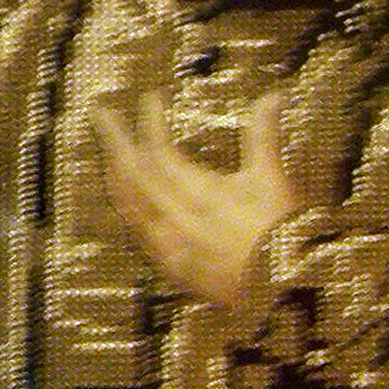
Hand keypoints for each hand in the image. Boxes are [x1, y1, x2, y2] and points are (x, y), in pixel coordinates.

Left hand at [93, 89, 300, 307]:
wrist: (287, 293)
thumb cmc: (282, 234)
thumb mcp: (273, 181)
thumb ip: (263, 136)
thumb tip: (273, 96)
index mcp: (203, 196)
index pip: (161, 154)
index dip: (150, 123)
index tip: (150, 98)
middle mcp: (178, 222)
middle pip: (133, 176)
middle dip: (114, 141)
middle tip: (101, 112)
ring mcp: (170, 247)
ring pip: (129, 205)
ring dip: (115, 172)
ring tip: (107, 148)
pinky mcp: (172, 266)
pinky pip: (137, 232)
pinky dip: (127, 206)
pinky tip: (124, 195)